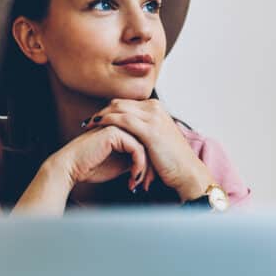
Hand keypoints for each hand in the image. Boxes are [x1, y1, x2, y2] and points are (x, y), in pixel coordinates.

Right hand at [49, 125, 150, 190]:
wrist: (70, 168)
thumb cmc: (90, 167)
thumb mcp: (120, 164)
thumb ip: (134, 159)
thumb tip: (151, 166)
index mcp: (122, 130)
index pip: (145, 143)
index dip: (149, 164)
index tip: (147, 182)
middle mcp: (121, 125)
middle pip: (147, 143)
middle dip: (150, 167)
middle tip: (147, 185)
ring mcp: (117, 126)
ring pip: (144, 146)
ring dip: (145, 168)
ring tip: (138, 183)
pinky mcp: (114, 132)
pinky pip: (137, 148)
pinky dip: (139, 165)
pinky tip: (133, 177)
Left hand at [81, 99, 214, 200]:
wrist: (187, 172)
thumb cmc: (172, 162)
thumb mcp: (157, 140)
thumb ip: (142, 132)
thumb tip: (125, 135)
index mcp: (156, 109)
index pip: (126, 104)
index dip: (109, 111)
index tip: (96, 120)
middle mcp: (155, 108)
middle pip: (120, 103)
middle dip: (102, 111)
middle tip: (88, 121)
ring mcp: (153, 116)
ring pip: (118, 108)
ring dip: (100, 115)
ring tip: (88, 124)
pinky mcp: (149, 129)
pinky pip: (122, 120)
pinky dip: (106, 121)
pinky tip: (96, 126)